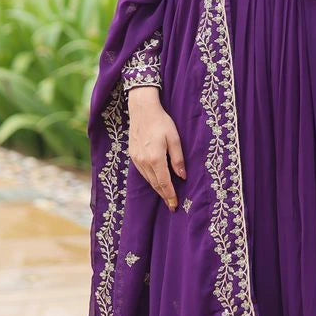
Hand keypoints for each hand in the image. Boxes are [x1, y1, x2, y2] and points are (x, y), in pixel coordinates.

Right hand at [127, 90, 184, 211]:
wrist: (142, 110)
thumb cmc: (161, 122)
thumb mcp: (174, 139)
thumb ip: (178, 159)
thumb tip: (182, 176)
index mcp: (155, 158)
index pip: (164, 183)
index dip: (170, 195)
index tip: (175, 205)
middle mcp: (144, 162)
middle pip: (155, 184)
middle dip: (164, 196)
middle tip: (171, 206)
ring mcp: (136, 159)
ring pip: (148, 179)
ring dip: (157, 188)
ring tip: (165, 196)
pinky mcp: (133, 155)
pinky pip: (142, 172)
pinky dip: (150, 179)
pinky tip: (156, 181)